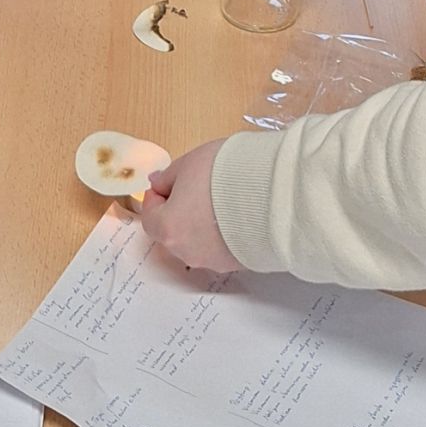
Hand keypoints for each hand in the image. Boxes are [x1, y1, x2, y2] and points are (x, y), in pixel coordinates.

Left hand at [138, 141, 236, 273]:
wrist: (274, 194)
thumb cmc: (226, 174)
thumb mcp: (190, 163)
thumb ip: (167, 176)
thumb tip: (157, 183)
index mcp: (169, 228)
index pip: (150, 218)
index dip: (155, 198)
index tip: (165, 184)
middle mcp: (188, 251)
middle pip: (173, 233)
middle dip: (178, 213)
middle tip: (193, 190)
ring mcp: (214, 261)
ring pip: (198, 243)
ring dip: (200, 226)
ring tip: (220, 202)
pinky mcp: (238, 263)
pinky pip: (222, 249)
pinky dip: (222, 235)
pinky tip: (236, 215)